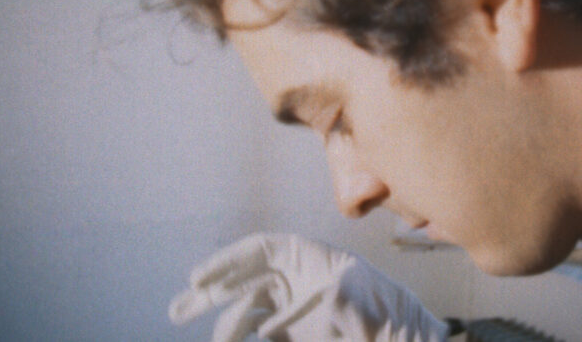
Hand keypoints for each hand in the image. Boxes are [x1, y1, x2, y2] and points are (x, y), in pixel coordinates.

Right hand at [169, 233, 447, 341]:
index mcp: (311, 258)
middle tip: (176, 309)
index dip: (228, 261)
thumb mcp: (363, 306)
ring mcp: (296, 304)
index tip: (199, 280)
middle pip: (247, 277)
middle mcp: (299, 277)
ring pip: (249, 307)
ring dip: (224, 322)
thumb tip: (301, 310)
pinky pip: (261, 329)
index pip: (262, 249)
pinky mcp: (297, 331)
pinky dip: (244, 334)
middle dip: (212, 292)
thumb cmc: (388, 315)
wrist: (404, 340)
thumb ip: (335, 301)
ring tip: (209, 340)